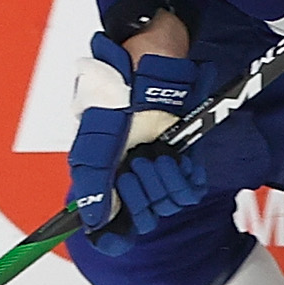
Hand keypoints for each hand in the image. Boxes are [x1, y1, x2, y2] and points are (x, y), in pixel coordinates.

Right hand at [63, 36, 270, 249]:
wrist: (158, 55)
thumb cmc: (122, 83)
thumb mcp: (101, 131)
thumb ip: (95, 176)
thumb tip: (93, 221)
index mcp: (104, 170)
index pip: (112, 224)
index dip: (118, 229)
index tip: (122, 223)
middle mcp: (130, 171)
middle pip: (143, 215)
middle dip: (144, 193)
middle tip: (141, 163)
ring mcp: (157, 164)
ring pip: (167, 204)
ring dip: (166, 180)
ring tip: (160, 154)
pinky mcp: (183, 155)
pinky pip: (190, 188)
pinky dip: (188, 176)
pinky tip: (180, 158)